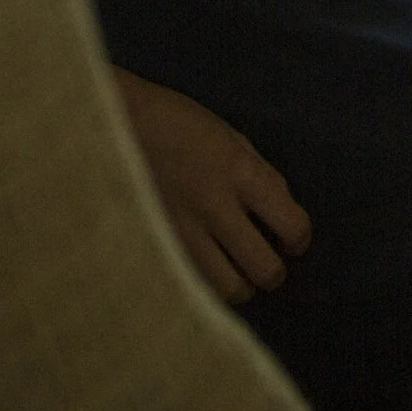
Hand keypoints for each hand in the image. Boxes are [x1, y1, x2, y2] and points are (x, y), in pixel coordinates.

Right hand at [113, 69, 310, 302]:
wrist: (112, 121)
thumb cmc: (177, 123)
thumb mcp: (231, 137)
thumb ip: (261, 175)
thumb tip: (283, 211)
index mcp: (240, 172)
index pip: (291, 224)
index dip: (299, 239)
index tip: (292, 240)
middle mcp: (214, 207)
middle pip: (263, 269)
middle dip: (273, 271)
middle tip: (266, 261)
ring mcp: (181, 232)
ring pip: (226, 289)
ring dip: (240, 286)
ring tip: (237, 273)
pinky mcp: (153, 246)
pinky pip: (190, 283)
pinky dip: (204, 284)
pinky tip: (203, 271)